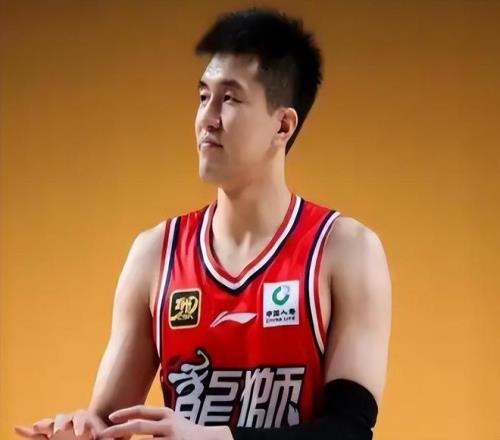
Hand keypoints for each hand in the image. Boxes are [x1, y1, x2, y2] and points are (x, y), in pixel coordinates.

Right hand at [15, 410, 110, 439]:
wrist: (95, 433)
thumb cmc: (102, 435)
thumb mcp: (108, 436)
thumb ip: (110, 437)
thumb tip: (116, 437)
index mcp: (84, 419)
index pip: (80, 419)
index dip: (80, 425)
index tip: (81, 434)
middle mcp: (70, 420)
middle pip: (63, 418)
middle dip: (61, 424)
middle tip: (60, 431)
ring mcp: (59, 427)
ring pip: (50, 424)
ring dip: (44, 425)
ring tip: (36, 428)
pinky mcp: (50, 436)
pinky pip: (37, 435)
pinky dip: (27, 432)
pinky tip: (17, 427)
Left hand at [95, 405, 230, 439]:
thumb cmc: (186, 433)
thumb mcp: (172, 421)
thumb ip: (155, 421)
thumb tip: (131, 421)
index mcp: (166, 414)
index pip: (141, 411)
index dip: (124, 413)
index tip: (110, 418)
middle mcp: (168, 425)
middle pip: (137, 426)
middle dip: (117, 431)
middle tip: (101, 435)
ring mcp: (171, 439)